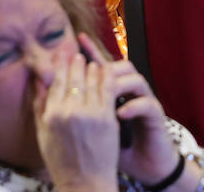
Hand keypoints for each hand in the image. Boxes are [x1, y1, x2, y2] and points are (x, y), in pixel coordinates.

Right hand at [32, 39, 118, 191]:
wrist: (84, 182)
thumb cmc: (62, 160)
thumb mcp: (43, 134)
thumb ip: (40, 106)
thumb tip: (37, 81)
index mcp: (50, 115)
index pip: (55, 81)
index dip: (59, 64)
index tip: (61, 52)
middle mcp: (68, 112)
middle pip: (73, 76)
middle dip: (75, 61)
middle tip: (76, 53)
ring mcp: (89, 113)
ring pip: (91, 79)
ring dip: (91, 66)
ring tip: (91, 61)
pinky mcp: (106, 117)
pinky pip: (107, 87)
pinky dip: (106, 75)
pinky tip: (106, 69)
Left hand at [72, 37, 180, 187]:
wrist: (144, 163)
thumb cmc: (115, 147)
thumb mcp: (92, 127)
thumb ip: (75, 109)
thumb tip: (48, 94)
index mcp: (114, 92)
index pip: (102, 67)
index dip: (91, 52)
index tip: (77, 39)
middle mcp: (130, 92)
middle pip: (121, 67)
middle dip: (105, 67)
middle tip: (89, 68)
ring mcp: (144, 101)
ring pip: (136, 79)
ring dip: (120, 85)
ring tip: (106, 95)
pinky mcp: (156, 115)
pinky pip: (147, 103)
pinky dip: (133, 107)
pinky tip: (120, 114)